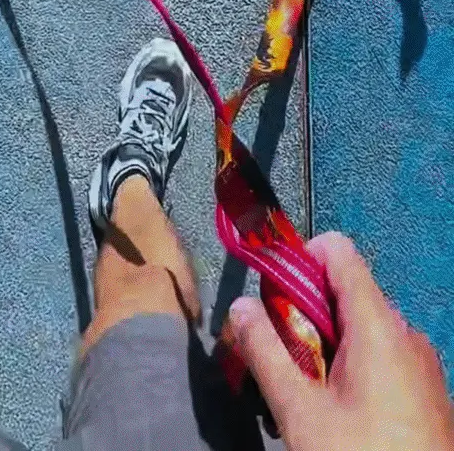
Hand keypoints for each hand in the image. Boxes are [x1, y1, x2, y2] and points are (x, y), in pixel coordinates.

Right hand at [230, 232, 453, 450]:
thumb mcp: (300, 412)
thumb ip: (265, 351)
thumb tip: (239, 305)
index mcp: (377, 324)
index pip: (337, 251)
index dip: (298, 260)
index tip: (272, 299)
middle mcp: (405, 332)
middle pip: (346, 292)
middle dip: (304, 314)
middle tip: (278, 358)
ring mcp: (420, 363)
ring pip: (362, 328)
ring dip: (325, 345)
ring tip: (304, 396)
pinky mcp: (427, 392)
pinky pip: (383, 356)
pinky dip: (352, 367)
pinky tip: (337, 414)